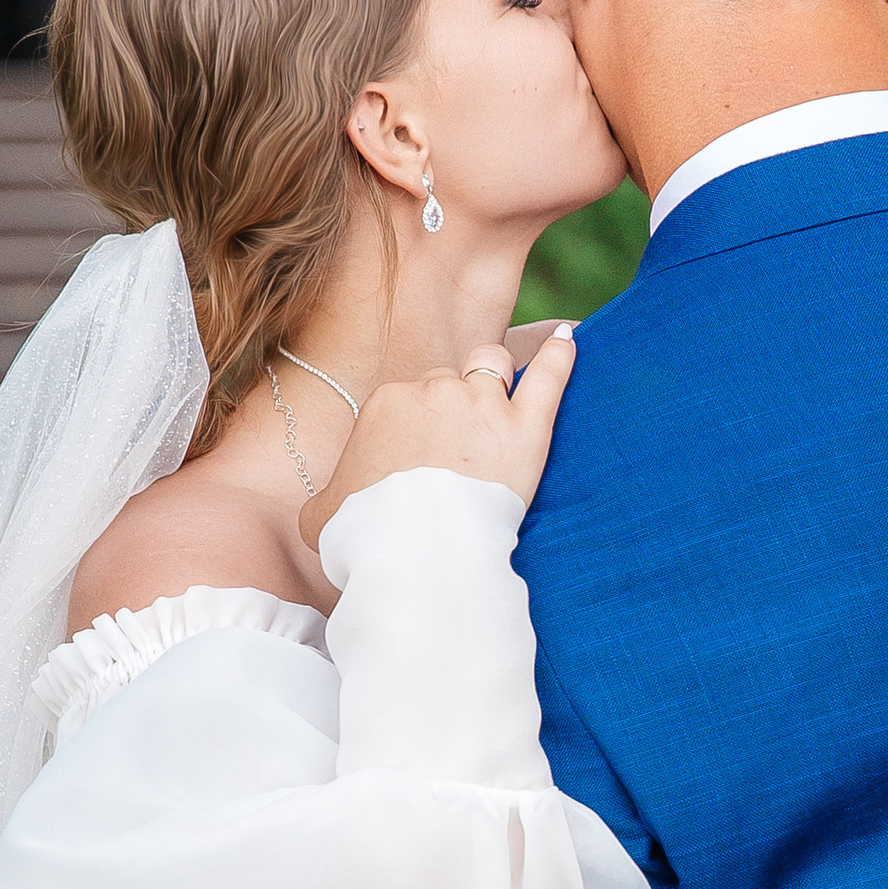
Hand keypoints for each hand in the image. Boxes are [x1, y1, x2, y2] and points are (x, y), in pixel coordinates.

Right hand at [297, 329, 576, 551]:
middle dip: (454, 407)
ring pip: (492, 367)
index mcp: (387, 404)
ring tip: (500, 408)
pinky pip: (548, 376)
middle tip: (459, 452)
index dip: (418, 428)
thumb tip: (327, 505)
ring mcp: (481, 404)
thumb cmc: (363, 534)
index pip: (408, 398)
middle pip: (448, 380)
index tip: (422, 460)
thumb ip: (325, 498)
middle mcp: (433, 391)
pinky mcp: (524, 427)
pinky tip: (567, 338)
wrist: (413, 550)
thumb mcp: (320, 515)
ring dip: (496, 381)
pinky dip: (559, 354)